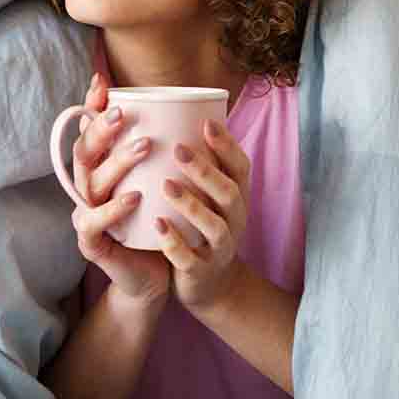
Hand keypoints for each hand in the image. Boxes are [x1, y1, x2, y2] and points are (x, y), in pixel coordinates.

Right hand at [70, 72, 170, 310]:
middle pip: (84, 152)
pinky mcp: (92, 243)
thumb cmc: (160, 221)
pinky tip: (135, 197)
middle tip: (125, 113)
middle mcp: (88, 188)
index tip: (103, 82)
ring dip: (117, 162)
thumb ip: (169, 151)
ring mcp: (87, 214)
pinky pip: (95, 223)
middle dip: (101, 129)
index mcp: (102, 169)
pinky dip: (114, 210)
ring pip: (91, 183)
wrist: (157, 274)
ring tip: (144, 146)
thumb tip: (192, 109)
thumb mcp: (165, 182)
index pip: (89, 131)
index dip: (91, 106)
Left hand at [155, 118, 250, 314]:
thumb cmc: (200, 227)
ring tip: (166, 184)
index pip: (241, 167)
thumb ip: (198, 164)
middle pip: (230, 193)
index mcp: (236, 197)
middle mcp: (235, 220)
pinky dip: (175, 243)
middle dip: (206, 171)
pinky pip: (191, 258)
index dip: (228, 146)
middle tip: (179, 149)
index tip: (207, 122)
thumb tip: (174, 114)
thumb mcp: (208, 195)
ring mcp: (221, 248)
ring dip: (191, 204)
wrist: (208, 284)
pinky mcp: (202, 271)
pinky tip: (157, 226)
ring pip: (214, 226)